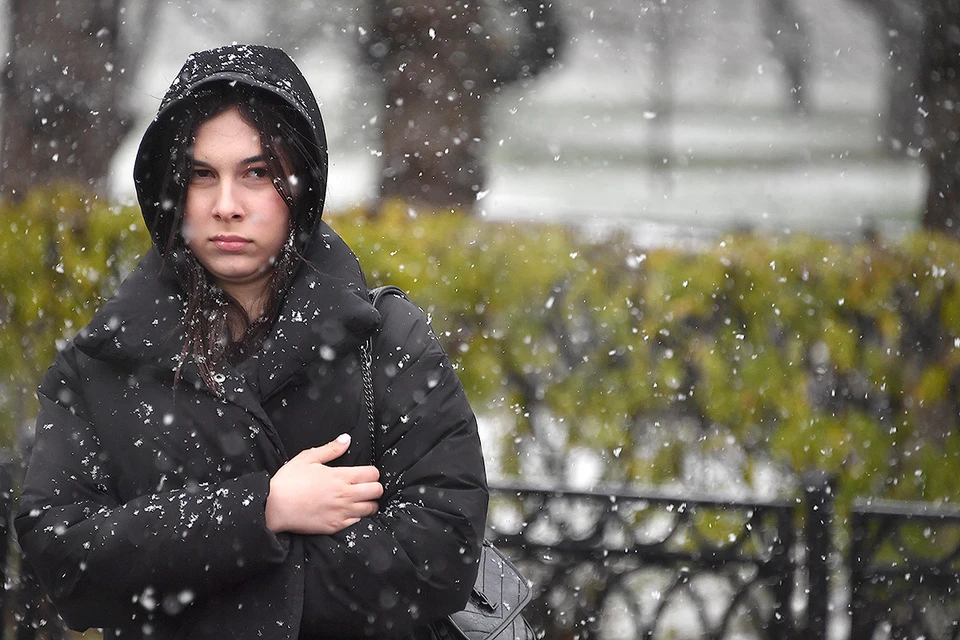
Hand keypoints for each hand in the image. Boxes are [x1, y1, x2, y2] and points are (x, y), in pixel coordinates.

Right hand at [265, 434, 382, 534]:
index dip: (372, 473)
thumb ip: (331, 449)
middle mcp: (345, 495)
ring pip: (371, 508)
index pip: (373, 474)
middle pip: (377, 491)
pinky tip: (349, 512)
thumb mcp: (308, 458)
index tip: (365, 474)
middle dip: (375, 487)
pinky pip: (358, 522)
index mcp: (341, 476)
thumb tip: (346, 439)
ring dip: (368, 503)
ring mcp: (342, 512)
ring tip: (359, 500)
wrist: (273, 507)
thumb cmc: (289, 481)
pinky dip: (358, 517)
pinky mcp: (336, 526)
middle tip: (365, 487)